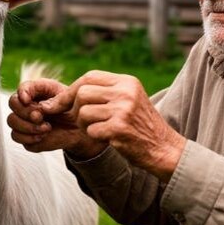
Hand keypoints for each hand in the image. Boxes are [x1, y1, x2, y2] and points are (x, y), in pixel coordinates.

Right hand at [7, 78, 106, 157]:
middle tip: (40, 116)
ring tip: (46, 127)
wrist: (80, 128)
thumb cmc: (72, 107)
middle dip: (25, 111)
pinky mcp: (26, 137)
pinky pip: (18, 137)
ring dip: (27, 125)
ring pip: (12, 121)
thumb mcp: (66, 95)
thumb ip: (51, 97)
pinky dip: (29, 137)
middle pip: (13, 104)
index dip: (22, 94)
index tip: (28, 100)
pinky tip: (43, 135)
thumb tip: (36, 106)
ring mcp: (24, 122)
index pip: (20, 89)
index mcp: (35, 92)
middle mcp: (25, 106)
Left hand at [58, 71, 185, 180]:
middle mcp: (125, 92)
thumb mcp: (129, 99)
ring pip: (84, 112)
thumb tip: (64, 93)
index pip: (89, 77)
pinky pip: (91, 130)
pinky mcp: (119, 128)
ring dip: (84, 124)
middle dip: (74, 108)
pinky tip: (107, 138)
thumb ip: (105, 91)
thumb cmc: (141, 125)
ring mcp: (123, 110)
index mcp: (127, 82)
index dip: (71, 90)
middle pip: (82, 93)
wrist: (164, 148)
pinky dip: (94, 136)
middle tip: (82, 120)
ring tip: (98, 129)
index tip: (60, 102)